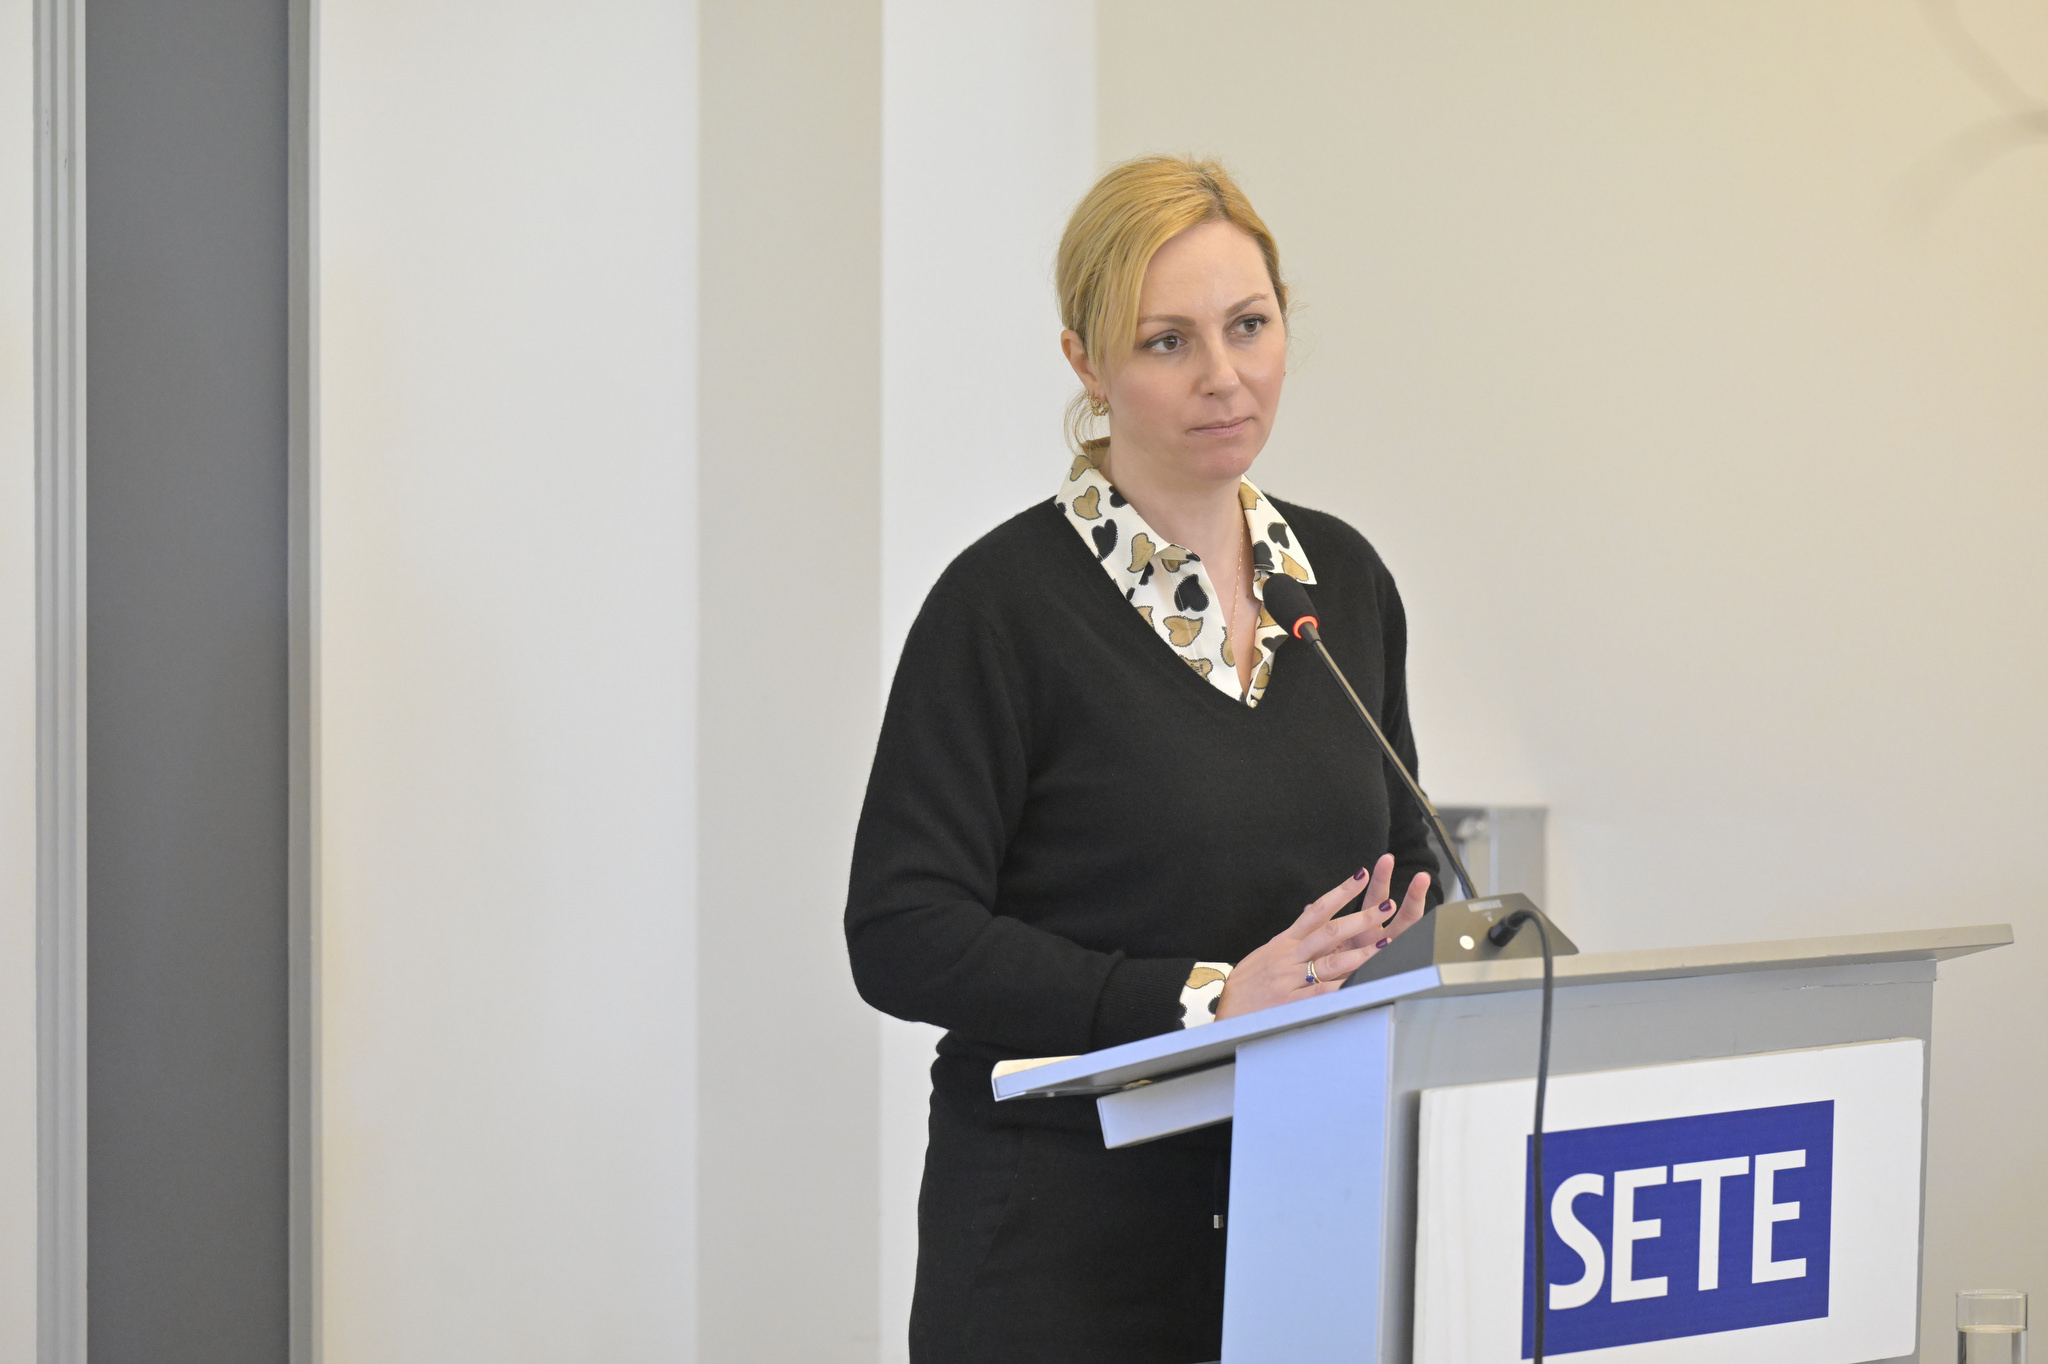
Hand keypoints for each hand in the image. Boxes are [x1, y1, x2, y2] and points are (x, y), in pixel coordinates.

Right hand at [1213, 854, 1431, 1019]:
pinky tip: (1362, 982)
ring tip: (1383, 942)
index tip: (1360, 877)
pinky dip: (1343, 987)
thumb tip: (1308, 916)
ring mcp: (1292, 979)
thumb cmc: (1245, 985)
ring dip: (1360, 951)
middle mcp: (1290, 956)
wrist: (1224, 1011)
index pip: (1317, 910)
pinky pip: (1323, 993)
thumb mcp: (1264, 953)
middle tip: (1384, 906)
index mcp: (1284, 942)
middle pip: (1330, 931)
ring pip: (1331, 961)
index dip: (1340, 893)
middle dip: (1360, 918)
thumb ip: (1290, 938)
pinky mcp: (1294, 1002)